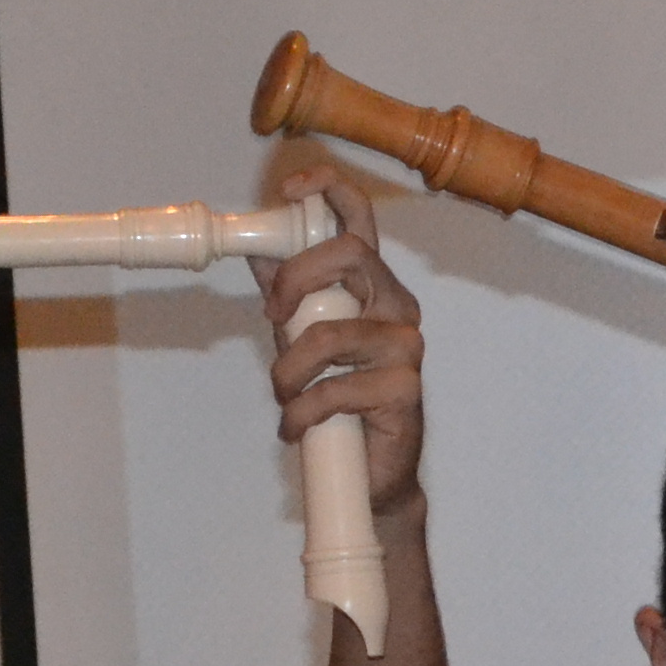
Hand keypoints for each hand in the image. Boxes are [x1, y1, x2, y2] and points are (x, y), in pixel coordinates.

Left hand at [254, 164, 425, 517]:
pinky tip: (297, 428)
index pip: (360, 221)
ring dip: (289, 371)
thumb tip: (258, 247)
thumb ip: (288, 294)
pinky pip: (336, 389)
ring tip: (285, 397)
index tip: (290, 190)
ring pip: (331, 332)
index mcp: (374, 287)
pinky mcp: (406, 389)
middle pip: (350, 254)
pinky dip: (302, 413)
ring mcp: (407, 346)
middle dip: (296, 279)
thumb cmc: (340, 402)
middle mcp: (398, 308)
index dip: (330, 190)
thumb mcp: (302, 337)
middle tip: (273, 318)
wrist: (372, 476)